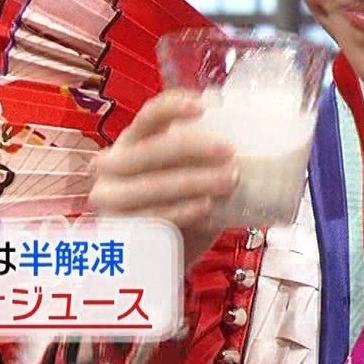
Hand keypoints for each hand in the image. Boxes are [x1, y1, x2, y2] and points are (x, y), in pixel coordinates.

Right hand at [89, 90, 239, 266]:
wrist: (157, 258)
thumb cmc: (179, 207)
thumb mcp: (189, 176)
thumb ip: (207, 161)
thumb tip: (252, 146)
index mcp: (133, 141)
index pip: (149, 116)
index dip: (173, 107)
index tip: (202, 106)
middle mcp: (113, 165)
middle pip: (152, 148)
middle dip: (194, 147)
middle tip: (230, 151)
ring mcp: (111, 199)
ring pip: (152, 184)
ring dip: (194, 181)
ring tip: (229, 181)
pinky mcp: (117, 230)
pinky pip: (152, 216)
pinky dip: (182, 210)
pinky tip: (206, 208)